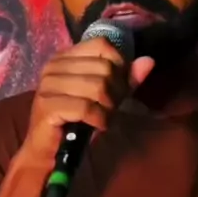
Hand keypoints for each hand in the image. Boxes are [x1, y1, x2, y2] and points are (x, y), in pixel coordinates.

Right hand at [19, 37, 154, 168]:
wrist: (47, 151)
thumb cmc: (75, 122)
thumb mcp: (104, 98)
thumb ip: (125, 79)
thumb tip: (149, 61)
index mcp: (65, 57)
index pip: (102, 45)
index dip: (119, 66)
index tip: (118, 88)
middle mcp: (54, 66)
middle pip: (104, 67)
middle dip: (116, 92)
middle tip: (111, 109)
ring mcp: (48, 85)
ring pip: (97, 87)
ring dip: (108, 108)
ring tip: (104, 118)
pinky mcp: (48, 107)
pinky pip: (86, 108)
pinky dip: (99, 119)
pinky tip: (98, 126)